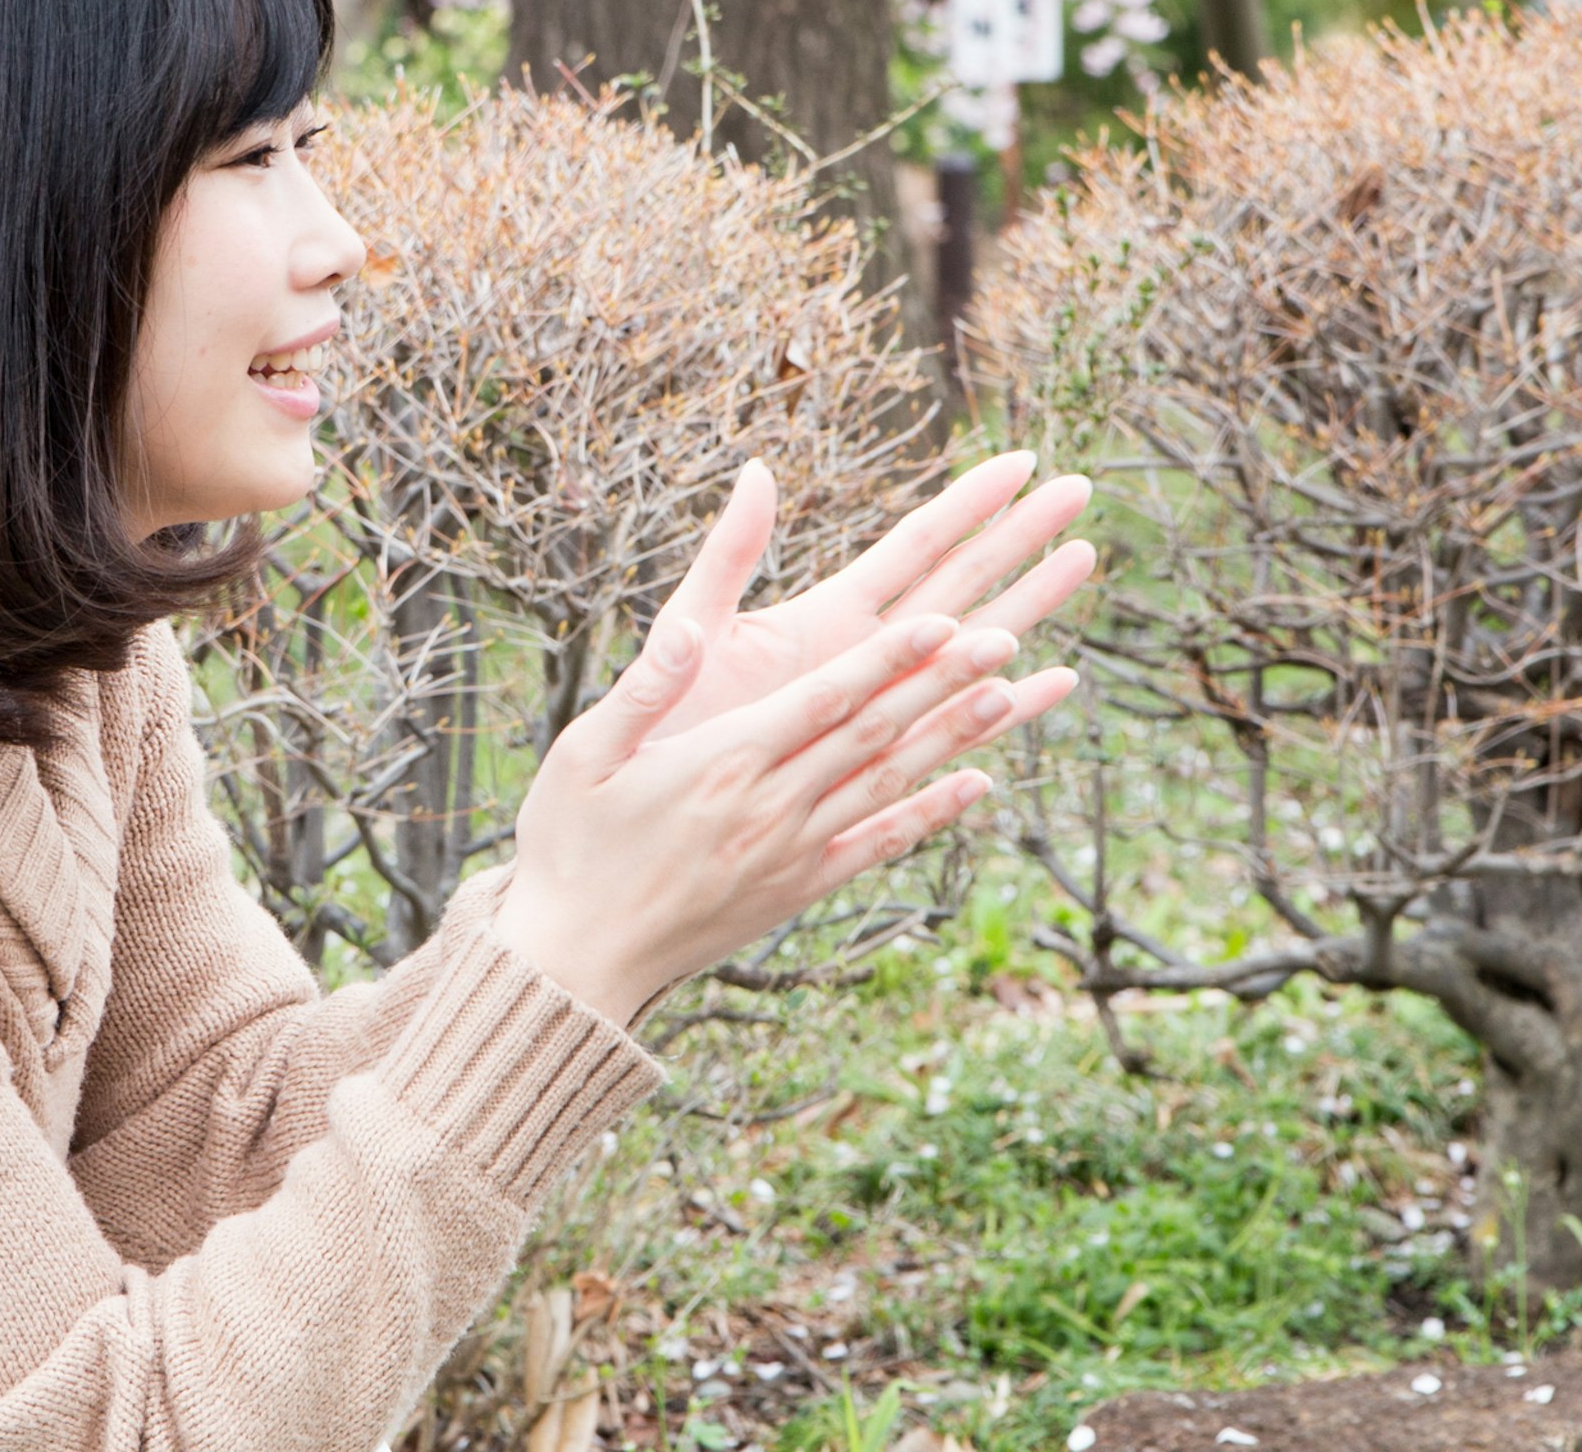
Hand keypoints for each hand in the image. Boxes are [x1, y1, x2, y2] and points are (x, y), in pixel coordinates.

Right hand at [491, 558, 1082, 1025]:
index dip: (888, 657)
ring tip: (1013, 694)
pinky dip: (930, 815)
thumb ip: (646, 687)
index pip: (825, 699)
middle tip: (1006, 636)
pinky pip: (878, 846)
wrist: (575, 963)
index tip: (943, 619)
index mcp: (722, 763)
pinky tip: (976, 786)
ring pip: (890, 783)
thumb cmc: (568, 847)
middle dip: (943, 682)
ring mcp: (793, 853)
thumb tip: (690, 628)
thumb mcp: (582, 755)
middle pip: (874, 734)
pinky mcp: (798, 890)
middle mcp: (771, 807)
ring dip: (955, 738)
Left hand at [638, 451, 1093, 746]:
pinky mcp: (883, 763)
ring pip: (976, 648)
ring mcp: (881, 706)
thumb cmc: (665, 719)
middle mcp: (865, 654)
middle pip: (962, 581)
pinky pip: (959, 732)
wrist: (655, 813)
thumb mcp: (690, 626)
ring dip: (1032, 604)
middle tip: (1082, 489)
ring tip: (1087, 557)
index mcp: (825, 615)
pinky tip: (1057, 684)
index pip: (915, 544)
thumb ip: (729, 555)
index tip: (1022, 459)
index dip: (969, 502)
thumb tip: (758, 470)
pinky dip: (1007, 710)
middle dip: (1021, 536)